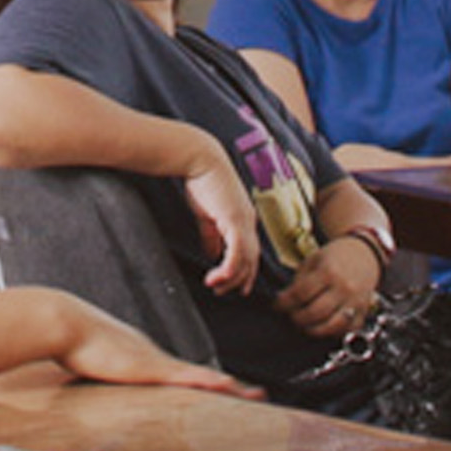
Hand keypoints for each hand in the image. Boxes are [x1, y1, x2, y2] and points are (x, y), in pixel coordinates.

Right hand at [51, 297, 259, 396]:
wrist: (63, 322)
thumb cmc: (69, 342)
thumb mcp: (90, 363)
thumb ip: (97, 371)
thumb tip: (93, 378)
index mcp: (145, 359)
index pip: (184, 375)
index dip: (209, 383)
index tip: (228, 390)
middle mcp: (156, 358)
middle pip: (200, 376)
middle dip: (229, 388)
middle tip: (258, 395)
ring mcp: (153, 361)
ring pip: (200, 378)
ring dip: (228, 388)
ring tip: (256, 395)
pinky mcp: (147, 367)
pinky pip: (184, 378)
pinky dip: (207, 382)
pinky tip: (227, 386)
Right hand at [178, 136, 260, 292]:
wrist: (199, 159)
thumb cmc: (201, 181)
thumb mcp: (206, 214)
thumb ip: (211, 235)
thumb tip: (211, 254)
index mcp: (244, 219)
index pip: (250, 252)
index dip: (245, 271)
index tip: (235, 286)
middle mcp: (249, 221)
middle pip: (251, 260)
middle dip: (239, 280)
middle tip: (223, 292)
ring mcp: (244, 221)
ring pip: (246, 259)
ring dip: (232, 278)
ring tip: (216, 287)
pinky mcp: (235, 220)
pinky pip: (237, 252)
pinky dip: (229, 268)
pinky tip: (216, 277)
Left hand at [277, 229, 383, 337]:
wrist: (365, 254)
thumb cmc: (335, 256)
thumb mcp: (314, 260)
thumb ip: (299, 280)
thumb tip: (284, 300)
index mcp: (329, 271)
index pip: (300, 294)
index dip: (284, 303)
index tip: (276, 306)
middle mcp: (344, 287)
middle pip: (314, 313)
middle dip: (297, 318)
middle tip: (291, 315)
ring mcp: (356, 301)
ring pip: (332, 326)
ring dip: (313, 330)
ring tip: (304, 324)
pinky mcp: (364, 311)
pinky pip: (348, 330)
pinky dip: (334, 333)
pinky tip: (323, 327)